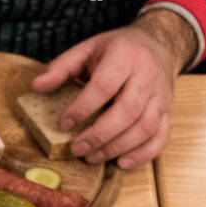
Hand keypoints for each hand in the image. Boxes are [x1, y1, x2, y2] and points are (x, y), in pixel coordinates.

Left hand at [33, 11, 195, 168]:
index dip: (82, 108)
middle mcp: (148, 76)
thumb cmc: (118, 50)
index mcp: (125, 56)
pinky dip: (143, 154)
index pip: (104, 86)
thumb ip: (62, 66)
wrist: (160, 43)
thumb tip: (37, 85)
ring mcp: (162, 96)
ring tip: (91, 157)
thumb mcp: (88, 49)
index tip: (62, 124)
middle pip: (128, 111)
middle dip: (99, 135)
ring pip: (146, 127)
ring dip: (117, 148)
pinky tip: (121, 163)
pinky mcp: (168, 111)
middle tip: (75, 148)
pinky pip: (162, 136)